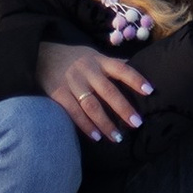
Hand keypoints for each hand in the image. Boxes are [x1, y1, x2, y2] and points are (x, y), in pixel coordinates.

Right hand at [37, 36, 151, 140]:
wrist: (42, 55)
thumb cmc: (75, 58)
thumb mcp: (95, 55)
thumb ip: (114, 64)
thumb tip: (140, 66)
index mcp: (99, 60)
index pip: (121, 68)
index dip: (136, 79)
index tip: (150, 91)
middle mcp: (87, 71)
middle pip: (108, 90)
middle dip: (123, 108)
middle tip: (137, 123)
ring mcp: (72, 82)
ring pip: (92, 105)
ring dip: (105, 123)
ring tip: (117, 137)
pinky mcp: (58, 93)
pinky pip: (74, 112)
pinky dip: (85, 125)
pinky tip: (96, 136)